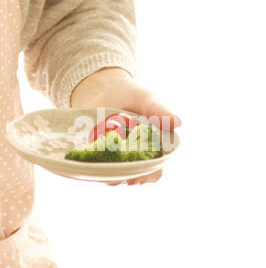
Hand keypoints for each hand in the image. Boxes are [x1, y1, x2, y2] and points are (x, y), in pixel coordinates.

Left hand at [69, 67, 181, 186]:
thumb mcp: (146, 99)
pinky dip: (92, 166)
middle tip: (123, 176)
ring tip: (107, 169)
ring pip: (113, 177)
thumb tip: (178, 123)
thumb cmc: (131, 95)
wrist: (102, 89)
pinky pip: (94, 167)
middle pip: (133, 178)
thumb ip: (159, 110)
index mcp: (152, 149)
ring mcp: (113, 158)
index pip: (154, 171)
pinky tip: (90, 160)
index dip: (149, 175)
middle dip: (129, 178)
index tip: (142, 174)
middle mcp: (133, 158)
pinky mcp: (94, 154)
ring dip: (110, 176)